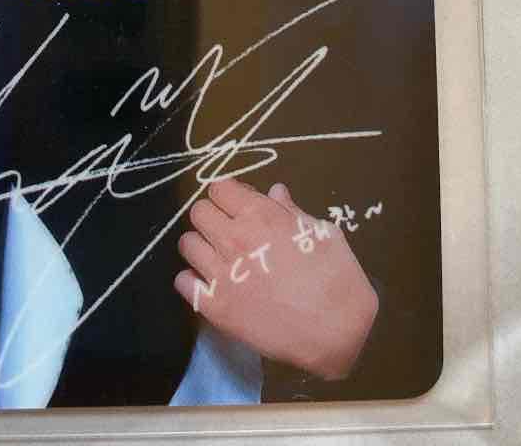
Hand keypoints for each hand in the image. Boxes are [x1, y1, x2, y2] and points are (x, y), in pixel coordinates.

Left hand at [174, 177, 378, 380]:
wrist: (337, 333)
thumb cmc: (338, 278)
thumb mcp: (323, 234)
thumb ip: (292, 211)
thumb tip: (275, 192)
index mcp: (260, 216)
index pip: (219, 188)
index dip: (227, 195)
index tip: (237, 205)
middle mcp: (234, 238)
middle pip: (198, 211)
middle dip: (211, 215)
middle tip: (227, 229)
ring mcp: (221, 273)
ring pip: (186, 243)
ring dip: (201, 246)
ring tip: (217, 257)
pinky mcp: (215, 307)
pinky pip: (183, 282)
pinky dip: (193, 281)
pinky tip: (210, 285)